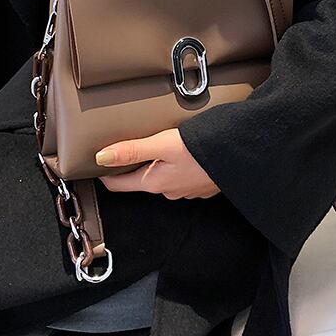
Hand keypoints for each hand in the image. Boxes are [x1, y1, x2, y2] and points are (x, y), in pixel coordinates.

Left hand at [95, 128, 220, 199]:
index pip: (119, 184)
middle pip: (140, 179)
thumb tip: (101, 157)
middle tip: (124, 146)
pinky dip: (175, 165)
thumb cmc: (202, 150)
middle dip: (131, 165)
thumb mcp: (162, 144)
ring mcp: (186, 190)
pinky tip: (180, 153)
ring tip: (154, 146)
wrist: (240, 155)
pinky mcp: (201, 184)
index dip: (105, 173)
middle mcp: (169, 191)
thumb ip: (132, 150)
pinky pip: (180, 176)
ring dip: (156, 164)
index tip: (95, 164)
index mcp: (155, 182)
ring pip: (161, 177)